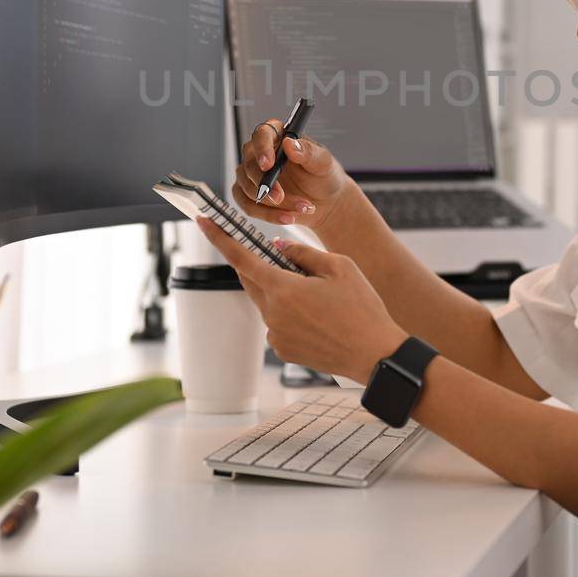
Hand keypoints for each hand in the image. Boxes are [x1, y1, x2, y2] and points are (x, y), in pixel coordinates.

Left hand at [195, 217, 405, 384]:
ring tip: (317, 296)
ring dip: (280, 292)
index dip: (220, 238)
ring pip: (266, 302)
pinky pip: (276, 323)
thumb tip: (278, 247)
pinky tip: (317, 318)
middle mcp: (272, 314)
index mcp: (283, 289)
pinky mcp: (283, 350)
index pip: (242, 258)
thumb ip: (302, 253)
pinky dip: (289, 314)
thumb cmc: (362, 308)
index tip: (203, 222)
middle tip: (281, 258)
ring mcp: (275, 335)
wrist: (374, 354)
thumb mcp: (339, 267)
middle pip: (251, 280)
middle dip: (258, 265)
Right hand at [234, 120, 356, 233]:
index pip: (262, 134)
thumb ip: (308, 152)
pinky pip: (248, 206)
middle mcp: (261, 153)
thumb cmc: (324, 177)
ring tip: (300, 207)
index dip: (262, 148)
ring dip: (272, 204)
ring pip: (248, 188)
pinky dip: (267, 215)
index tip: (268, 165)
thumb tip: (290, 143)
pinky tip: (287, 217)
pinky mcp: (249, 195)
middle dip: (265, 185)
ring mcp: (252, 175)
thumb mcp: (323, 163)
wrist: (326, 203)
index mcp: (279, 136)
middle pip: (249, 164)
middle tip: (280, 197)